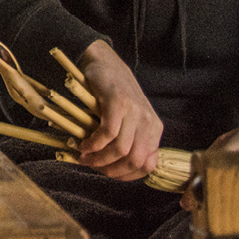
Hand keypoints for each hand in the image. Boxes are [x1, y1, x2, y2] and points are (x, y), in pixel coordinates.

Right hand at [73, 39, 162, 180]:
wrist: (104, 63)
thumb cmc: (112, 94)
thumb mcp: (128, 120)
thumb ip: (128, 141)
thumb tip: (113, 169)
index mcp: (154, 129)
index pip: (148, 165)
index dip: (126, 175)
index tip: (107, 174)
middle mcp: (148, 121)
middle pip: (135, 160)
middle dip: (112, 170)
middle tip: (92, 167)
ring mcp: (134, 111)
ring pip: (121, 150)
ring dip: (100, 159)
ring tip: (84, 157)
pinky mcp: (118, 103)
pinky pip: (108, 133)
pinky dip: (94, 144)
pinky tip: (83, 145)